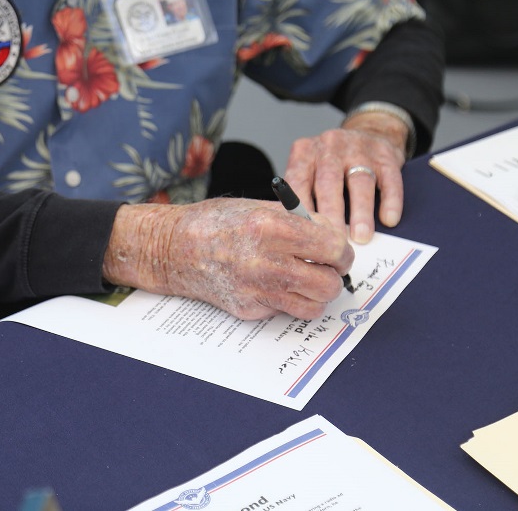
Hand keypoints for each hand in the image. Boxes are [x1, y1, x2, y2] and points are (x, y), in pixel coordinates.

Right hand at [102, 199, 353, 320]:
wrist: (175, 248)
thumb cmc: (217, 222)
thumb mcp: (261, 207)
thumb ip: (301, 221)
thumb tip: (334, 237)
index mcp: (274, 228)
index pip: (334, 249)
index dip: (342, 252)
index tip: (339, 253)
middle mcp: (268, 262)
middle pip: (329, 284)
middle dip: (333, 276)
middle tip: (326, 268)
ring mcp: (258, 290)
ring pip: (314, 305)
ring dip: (315, 293)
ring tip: (304, 279)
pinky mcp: (249, 310)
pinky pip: (286, 311)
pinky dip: (288, 300)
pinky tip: (273, 284)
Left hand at [282, 111, 407, 243]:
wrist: (370, 132)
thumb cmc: (333, 164)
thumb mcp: (311, 171)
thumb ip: (305, 196)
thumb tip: (304, 237)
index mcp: (304, 154)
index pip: (297, 183)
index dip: (301, 213)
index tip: (305, 238)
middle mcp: (329, 147)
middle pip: (328, 183)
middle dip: (331, 216)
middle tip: (334, 243)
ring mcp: (358, 148)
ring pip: (359, 181)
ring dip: (360, 212)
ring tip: (361, 238)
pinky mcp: (385, 154)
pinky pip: (389, 179)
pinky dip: (390, 201)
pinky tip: (389, 220)